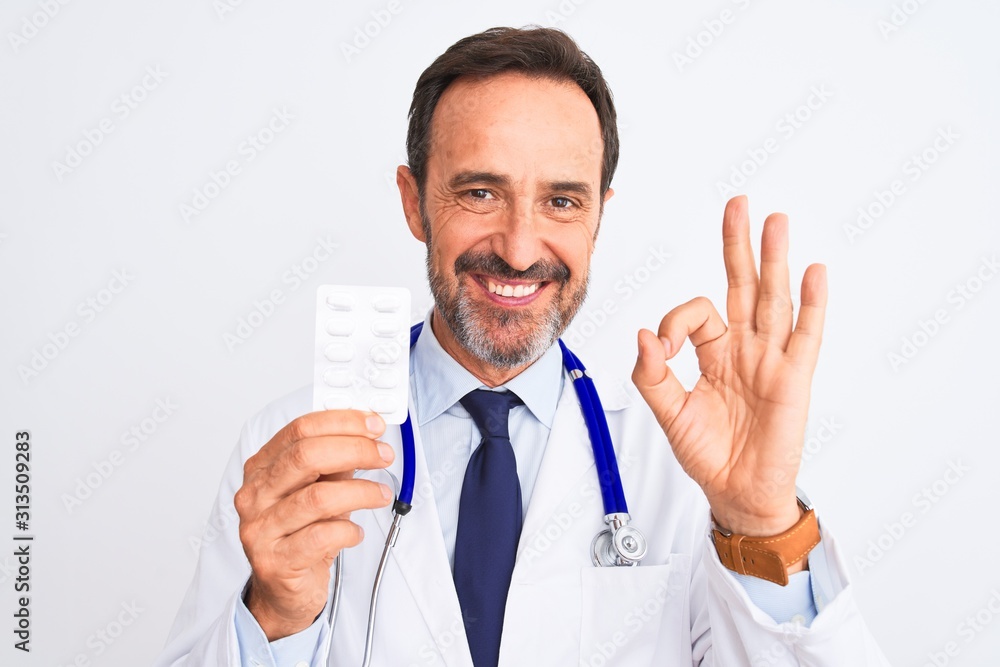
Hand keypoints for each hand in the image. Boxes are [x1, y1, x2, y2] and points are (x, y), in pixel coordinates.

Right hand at [235, 410, 394, 639]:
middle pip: (306, 456)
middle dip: (354, 449)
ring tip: (381, 495)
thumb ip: (336, 462)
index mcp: (261, 468)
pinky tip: (355, 531)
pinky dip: (348, 530)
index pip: (300, 429)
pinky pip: (321, 537)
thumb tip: (368, 434)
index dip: (342, 422)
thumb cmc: (300, 534)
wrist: (282, 590)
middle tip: (382, 455)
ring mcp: (260, 529)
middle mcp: (254, 495)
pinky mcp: (275, 561)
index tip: (374, 425)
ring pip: (318, 497)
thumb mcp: (317, 489)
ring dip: (360, 491)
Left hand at [631, 195, 824, 539]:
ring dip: (775, 260)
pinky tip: (812, 272)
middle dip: (739, 245)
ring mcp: (772, 359)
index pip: (697, 313)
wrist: (736, 492)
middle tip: (739, 204)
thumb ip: (653, 375)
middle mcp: (745, 348)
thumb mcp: (669, 413)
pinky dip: (811, 304)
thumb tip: (644, 335)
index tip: (663, 346)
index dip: (676, 321)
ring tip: (776, 221)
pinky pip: (806, 335)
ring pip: (774, 300)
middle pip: (743, 285)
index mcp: (714, 352)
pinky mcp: (795, 378)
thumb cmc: (707, 454)